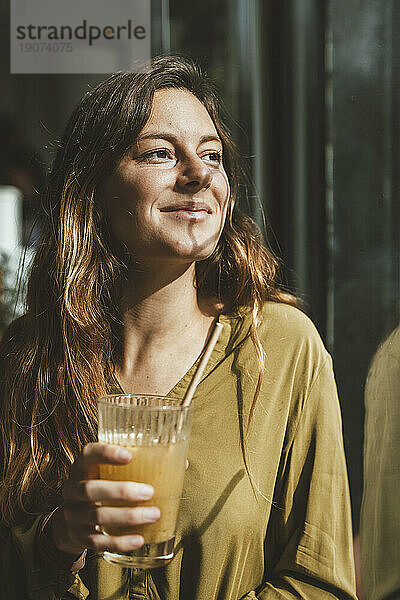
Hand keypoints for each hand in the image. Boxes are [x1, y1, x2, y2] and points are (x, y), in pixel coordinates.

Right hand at [50, 442, 161, 556]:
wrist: (72, 520)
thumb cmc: (102, 486)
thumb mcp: (109, 472)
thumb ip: (141, 465)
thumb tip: (183, 464)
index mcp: (82, 467)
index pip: (89, 453)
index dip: (106, 453)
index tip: (130, 455)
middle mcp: (73, 489)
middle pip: (90, 489)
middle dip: (121, 491)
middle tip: (150, 492)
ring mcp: (74, 515)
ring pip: (97, 516)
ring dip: (127, 516)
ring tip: (154, 514)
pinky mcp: (79, 537)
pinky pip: (98, 542)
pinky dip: (120, 542)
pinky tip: (139, 539)